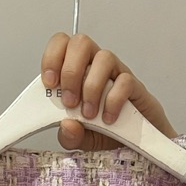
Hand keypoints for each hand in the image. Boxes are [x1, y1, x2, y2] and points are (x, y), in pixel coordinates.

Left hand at [40, 32, 178, 151]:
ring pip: (104, 57)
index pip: (62, 45)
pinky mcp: (135, 86)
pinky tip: (109, 118)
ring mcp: (116, 73)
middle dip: (71, 72)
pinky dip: (114, 100)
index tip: (50, 83)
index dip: (52, 58)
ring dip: (92, 87)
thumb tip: (67, 125)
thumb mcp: (80, 139)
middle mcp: (96, 66)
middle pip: (81, 43)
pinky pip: (125, 81)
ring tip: (89, 114)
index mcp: (77, 71)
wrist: (134, 143)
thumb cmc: (105, 132)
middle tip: (69, 101)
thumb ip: (70, 136)